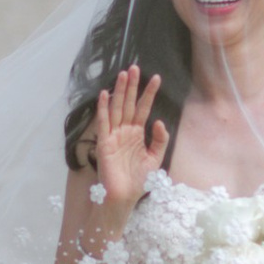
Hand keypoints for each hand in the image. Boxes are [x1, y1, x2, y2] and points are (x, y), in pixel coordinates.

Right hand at [92, 67, 168, 217]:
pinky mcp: (104, 143)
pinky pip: (103, 123)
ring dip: (119, 92)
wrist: (124, 197)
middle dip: (132, 86)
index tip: (156, 78)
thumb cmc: (138, 180)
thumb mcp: (155, 159)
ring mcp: (113, 135)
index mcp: (136, 133)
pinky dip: (103, 108)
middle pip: (128, 103)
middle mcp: (124, 131)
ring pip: (117, 108)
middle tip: (135, 67)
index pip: (143, 108)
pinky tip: (104, 94)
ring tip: (123, 74)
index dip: (149, 94)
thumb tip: (159, 121)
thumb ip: (159, 140)